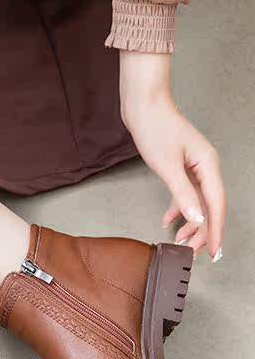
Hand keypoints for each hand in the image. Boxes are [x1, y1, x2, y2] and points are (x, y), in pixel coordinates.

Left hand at [121, 51, 224, 260]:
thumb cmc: (155, 129)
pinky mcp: (180, 166)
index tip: (215, 252)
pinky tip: (168, 220)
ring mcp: (194, 166)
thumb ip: (183, 194)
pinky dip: (178, 208)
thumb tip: (197, 218)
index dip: (216, 230)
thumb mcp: (167, 166)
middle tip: (192, 252)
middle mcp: (206, 167)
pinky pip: (186, 193)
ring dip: (191, 222)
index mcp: (209, 165)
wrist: (143, 106)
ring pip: (198, 202)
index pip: (216, 205)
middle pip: (210, 206)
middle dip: (203, 231)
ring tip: (181, 240)